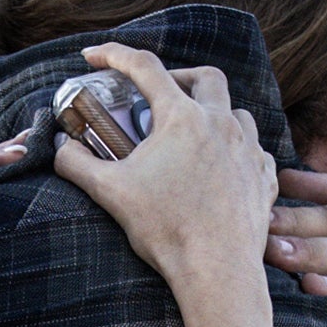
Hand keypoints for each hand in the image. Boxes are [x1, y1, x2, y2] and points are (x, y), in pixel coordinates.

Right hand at [46, 48, 280, 326]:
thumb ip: (77, 164)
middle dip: (178, 76)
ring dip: (212, 112)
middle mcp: (222, 123)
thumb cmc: (166, 230)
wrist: (218, 272)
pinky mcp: (264, 176)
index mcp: (182, 118)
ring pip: (236, 111)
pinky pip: (253, 148)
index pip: (144, 68)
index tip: (93, 55)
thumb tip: (62, 148)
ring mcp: (248, 149)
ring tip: (190, 133)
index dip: (114, 55)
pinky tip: (219, 166)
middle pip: (205, 76)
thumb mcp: (110, 193)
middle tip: (158, 94)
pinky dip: (234, 147)